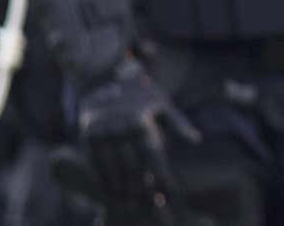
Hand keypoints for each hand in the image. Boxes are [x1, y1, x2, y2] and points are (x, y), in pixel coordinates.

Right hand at [76, 58, 199, 213]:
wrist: (105, 77)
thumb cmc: (142, 94)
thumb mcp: (163, 104)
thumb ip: (179, 124)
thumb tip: (196, 140)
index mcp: (142, 120)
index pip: (154, 156)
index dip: (161, 176)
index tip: (169, 194)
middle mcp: (120, 127)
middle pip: (134, 167)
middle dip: (143, 188)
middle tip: (151, 206)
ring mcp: (102, 132)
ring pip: (114, 168)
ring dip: (124, 189)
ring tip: (133, 205)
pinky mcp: (87, 136)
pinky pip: (97, 163)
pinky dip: (105, 180)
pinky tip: (113, 192)